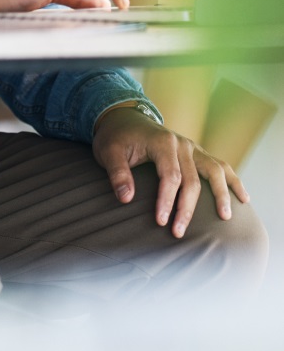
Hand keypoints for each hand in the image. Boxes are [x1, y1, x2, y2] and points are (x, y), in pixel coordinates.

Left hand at [92, 107, 249, 237]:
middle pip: (192, 179)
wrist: (124, 118)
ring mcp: (192, 147)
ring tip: (225, 216)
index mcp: (162, 142)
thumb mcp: (109, 152)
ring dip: (221, 194)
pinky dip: (232, 181)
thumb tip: (126, 198)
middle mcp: (181, 144)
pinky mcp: (196, 153)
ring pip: (214, 171)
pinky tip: (242, 198)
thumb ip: (117, 173)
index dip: (167, 200)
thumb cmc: (116, 137)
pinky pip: (219, 166)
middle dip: (187, 208)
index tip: (160, 221)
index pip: (170, 176)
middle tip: (178, 232)